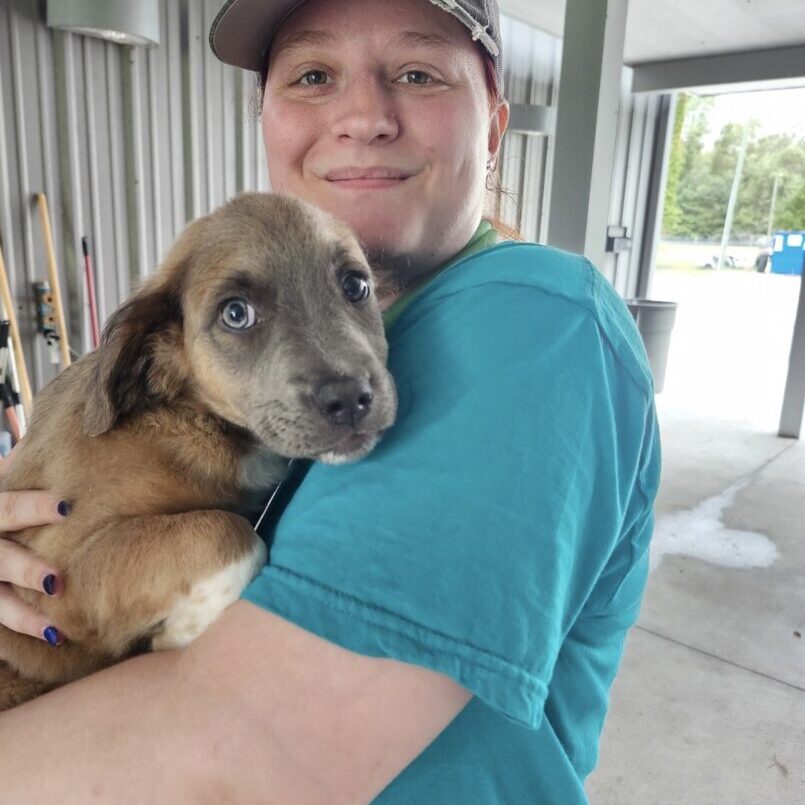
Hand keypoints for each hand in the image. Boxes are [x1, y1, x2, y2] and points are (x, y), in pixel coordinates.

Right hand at [0, 444, 68, 642]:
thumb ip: (16, 468)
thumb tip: (48, 445)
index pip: (4, 508)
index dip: (31, 507)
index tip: (65, 507)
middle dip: (24, 570)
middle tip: (56, 580)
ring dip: (21, 616)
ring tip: (54, 627)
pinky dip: (18, 630)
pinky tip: (52, 638)